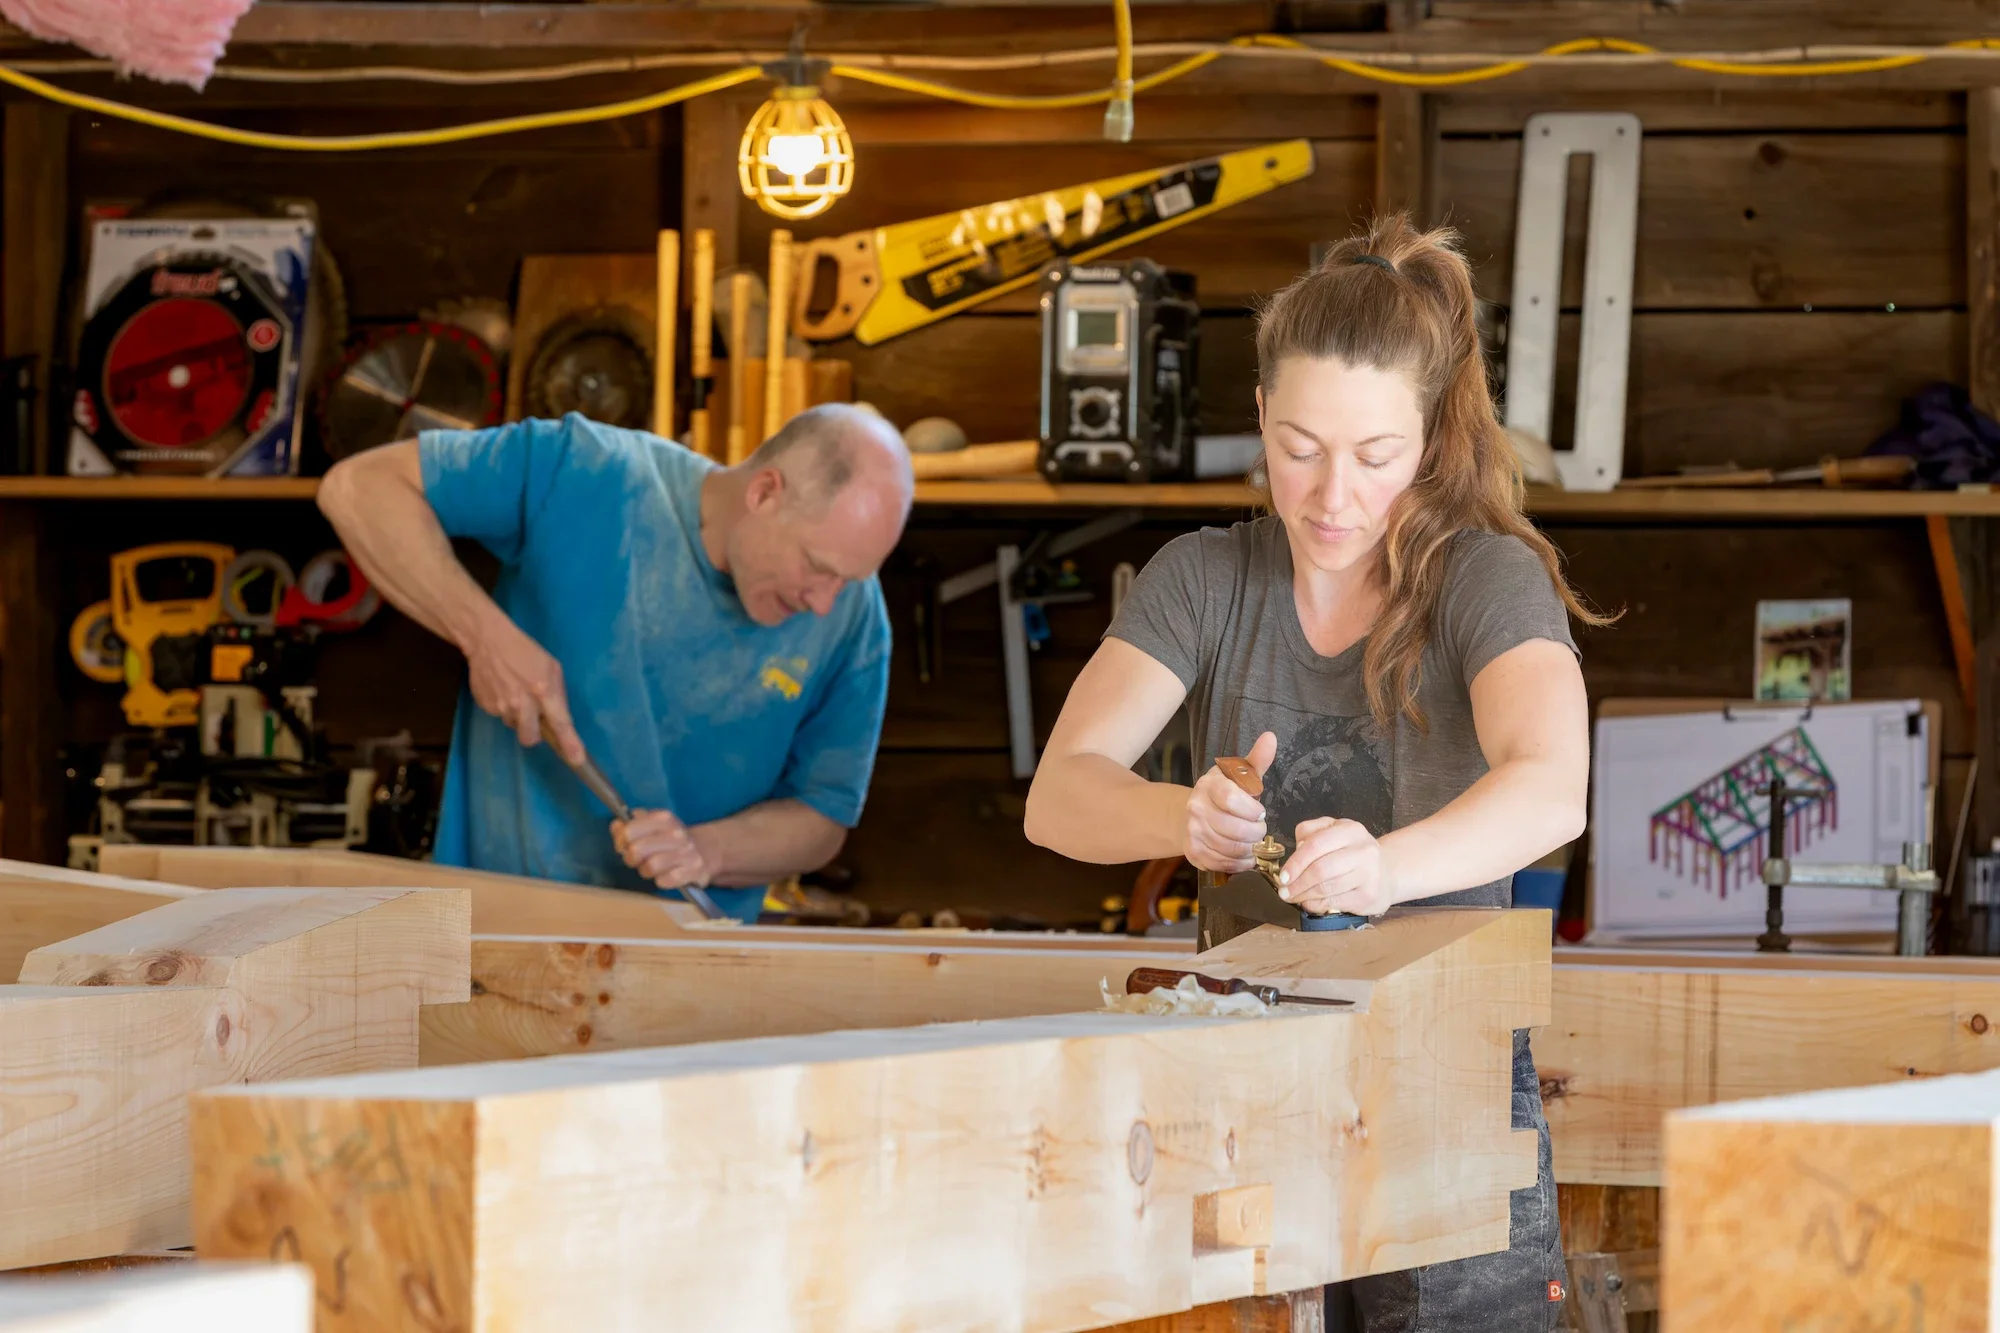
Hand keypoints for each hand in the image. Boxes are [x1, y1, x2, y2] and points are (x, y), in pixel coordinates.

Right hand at [463, 611, 582, 763]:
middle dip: (534, 732)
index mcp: (543, 691)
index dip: (569, 744)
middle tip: (534, 715)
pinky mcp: (486, 706)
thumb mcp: (552, 668)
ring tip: (515, 693)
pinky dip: (504, 707)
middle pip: (530, 739)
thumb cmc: (526, 652)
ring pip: (514, 726)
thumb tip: (561, 720)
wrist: (487, 641)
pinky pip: (500, 716)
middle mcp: (522, 703)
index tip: (576, 760)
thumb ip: (558, 695)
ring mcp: (501, 706)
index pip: (560, 724)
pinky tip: (503, 689)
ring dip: (518, 717)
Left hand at [614, 809, 712, 889]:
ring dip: (646, 871)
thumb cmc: (668, 841)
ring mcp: (687, 852)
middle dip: (631, 859)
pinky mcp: (694, 870)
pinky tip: (666, 876)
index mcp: (664, 818)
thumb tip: (617, 826)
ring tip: (651, 869)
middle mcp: (677, 833)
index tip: (624, 846)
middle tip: (636, 860)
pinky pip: (665, 880)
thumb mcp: (651, 825)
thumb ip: (630, 824)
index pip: (628, 831)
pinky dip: (662, 881)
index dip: (621, 842)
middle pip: (636, 850)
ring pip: (650, 867)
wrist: (703, 851)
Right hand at [1183, 731, 1276, 873]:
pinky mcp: (1194, 853)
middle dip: (1256, 833)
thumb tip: (1271, 737)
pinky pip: (1225, 864)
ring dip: (1250, 849)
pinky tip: (1243, 854)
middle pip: (1236, 829)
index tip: (1259, 812)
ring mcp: (1193, 832)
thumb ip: (1257, 759)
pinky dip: (1240, 862)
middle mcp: (1196, 808)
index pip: (1232, 799)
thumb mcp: (1241, 775)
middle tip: (1259, 830)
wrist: (1192, 815)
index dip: (1252, 810)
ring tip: (1252, 841)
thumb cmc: (1225, 794)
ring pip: (1232, 849)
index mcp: (1209, 785)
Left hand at [1280, 817, 1394, 917]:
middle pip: (1321, 869)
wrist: (1386, 872)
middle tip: (1284, 891)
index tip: (1283, 875)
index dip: (1295, 862)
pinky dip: (1317, 904)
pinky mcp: (1369, 895)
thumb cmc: (1352, 852)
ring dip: (1304, 895)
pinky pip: (1335, 902)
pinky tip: (1309, 903)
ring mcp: (1369, 874)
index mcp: (1350, 830)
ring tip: (1293, 897)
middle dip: (1297, 883)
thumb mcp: (1333, 831)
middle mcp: (1363, 850)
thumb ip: (1311, 833)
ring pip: (1327, 888)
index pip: (1316, 844)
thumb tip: (1296, 851)